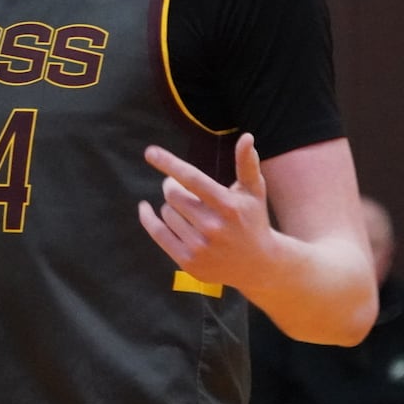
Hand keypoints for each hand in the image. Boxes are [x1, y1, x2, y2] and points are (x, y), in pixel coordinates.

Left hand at [137, 132, 274, 288]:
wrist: (258, 266)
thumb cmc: (253, 220)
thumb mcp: (254, 192)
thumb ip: (247, 164)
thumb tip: (246, 136)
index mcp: (229, 206)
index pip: (193, 179)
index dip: (170, 164)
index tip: (150, 152)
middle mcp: (213, 227)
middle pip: (173, 195)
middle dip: (172, 186)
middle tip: (177, 186)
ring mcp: (200, 247)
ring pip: (166, 212)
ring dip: (170, 206)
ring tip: (186, 210)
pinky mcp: (188, 262)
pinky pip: (158, 233)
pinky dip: (149, 218)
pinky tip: (146, 208)